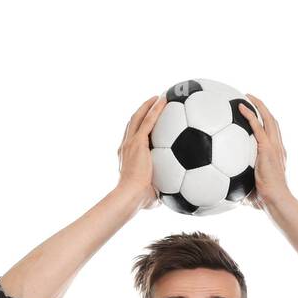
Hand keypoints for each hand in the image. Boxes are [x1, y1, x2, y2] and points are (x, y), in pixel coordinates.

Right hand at [117, 94, 166, 210]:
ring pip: (137, 118)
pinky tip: (163, 100)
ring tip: (157, 98)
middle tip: (151, 104)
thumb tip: (171, 197)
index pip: (131, 140)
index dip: (137, 131)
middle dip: (140, 113)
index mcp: (126, 158)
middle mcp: (125, 147)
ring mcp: (130, 143)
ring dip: (147, 106)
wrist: (130, 195)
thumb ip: (159, 192)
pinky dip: (155, 109)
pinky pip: (148, 121)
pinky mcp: (138, 142)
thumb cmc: (138, 200)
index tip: (146, 126)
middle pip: (131, 124)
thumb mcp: (150, 195)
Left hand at [238, 94, 289, 209]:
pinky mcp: (267, 148)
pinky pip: (257, 126)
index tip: (258, 118)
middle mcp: (278, 148)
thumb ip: (241, 189)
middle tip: (251, 99)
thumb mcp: (252, 193)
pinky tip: (240, 106)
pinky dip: (250, 114)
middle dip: (264, 109)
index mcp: (277, 157)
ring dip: (258, 105)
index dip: (267, 125)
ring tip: (248, 96)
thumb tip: (226, 196)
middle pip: (273, 122)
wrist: (275, 200)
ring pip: (268, 119)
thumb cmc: (266, 202)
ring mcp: (274, 147)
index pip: (273, 136)